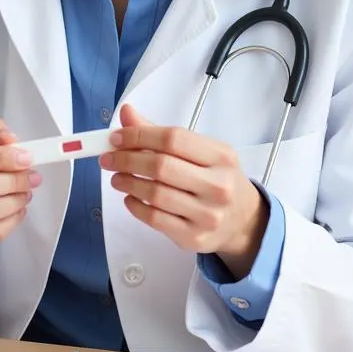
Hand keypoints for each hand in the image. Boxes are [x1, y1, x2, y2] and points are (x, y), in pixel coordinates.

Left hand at [100, 105, 268, 278]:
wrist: (244, 221)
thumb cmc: (216, 178)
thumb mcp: (199, 151)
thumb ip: (161, 133)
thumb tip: (126, 114)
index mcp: (221, 156)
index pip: (172, 138)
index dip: (138, 135)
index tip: (116, 138)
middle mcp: (218, 185)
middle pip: (161, 166)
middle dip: (126, 160)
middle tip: (108, 158)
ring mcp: (208, 215)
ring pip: (155, 194)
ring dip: (127, 183)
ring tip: (117, 177)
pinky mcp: (194, 238)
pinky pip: (155, 219)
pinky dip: (135, 206)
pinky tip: (130, 198)